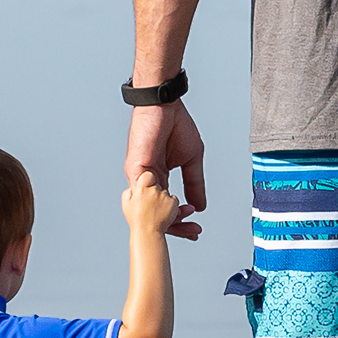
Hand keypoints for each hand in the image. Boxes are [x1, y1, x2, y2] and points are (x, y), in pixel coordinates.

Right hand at [121, 173, 180, 238]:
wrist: (147, 234)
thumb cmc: (136, 220)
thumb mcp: (126, 204)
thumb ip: (129, 193)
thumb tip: (133, 188)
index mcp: (142, 188)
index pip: (148, 176)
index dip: (148, 180)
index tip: (147, 186)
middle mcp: (154, 190)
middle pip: (157, 186)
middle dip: (156, 193)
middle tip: (150, 205)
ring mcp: (164, 196)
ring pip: (166, 193)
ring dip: (164, 201)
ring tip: (159, 213)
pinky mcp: (173, 202)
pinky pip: (174, 200)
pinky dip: (172, 205)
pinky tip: (166, 214)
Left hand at [126, 99, 206, 237]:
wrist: (164, 104)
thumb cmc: (175, 125)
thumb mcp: (191, 159)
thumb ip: (194, 183)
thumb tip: (200, 206)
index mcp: (157, 178)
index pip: (167, 207)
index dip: (180, 220)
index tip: (195, 228)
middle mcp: (146, 180)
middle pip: (156, 212)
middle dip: (175, 226)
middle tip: (193, 233)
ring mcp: (139, 175)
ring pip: (149, 207)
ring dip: (168, 218)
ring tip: (185, 223)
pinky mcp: (137, 167)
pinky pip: (145, 192)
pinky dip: (159, 204)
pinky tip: (175, 210)